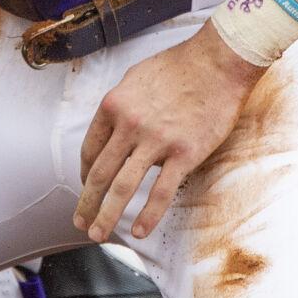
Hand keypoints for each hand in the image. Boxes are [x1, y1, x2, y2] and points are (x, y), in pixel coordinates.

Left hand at [74, 22, 264, 242]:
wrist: (218, 63)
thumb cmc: (178, 66)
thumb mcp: (136, 78)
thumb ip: (121, 105)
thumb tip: (114, 127)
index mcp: (114, 106)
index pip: (90, 149)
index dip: (84, 172)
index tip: (86, 185)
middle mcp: (130, 126)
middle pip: (99, 173)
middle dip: (87, 202)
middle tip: (79, 221)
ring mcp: (157, 142)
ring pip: (123, 188)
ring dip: (106, 215)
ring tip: (97, 234)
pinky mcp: (184, 154)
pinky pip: (161, 192)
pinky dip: (148, 215)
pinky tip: (138, 231)